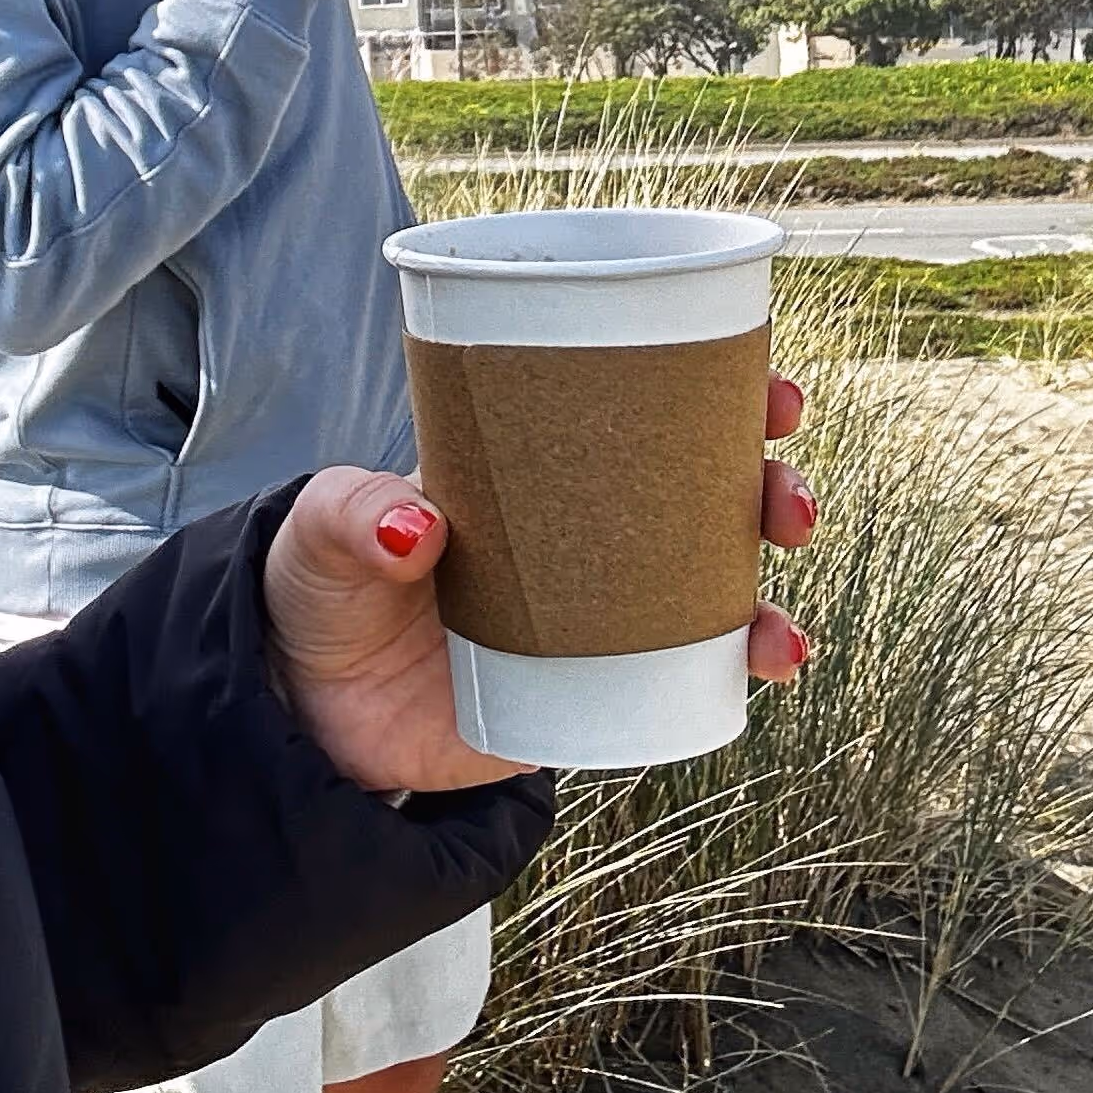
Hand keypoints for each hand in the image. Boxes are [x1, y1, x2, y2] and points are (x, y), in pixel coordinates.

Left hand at [263, 379, 814, 790]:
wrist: (305, 707)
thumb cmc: (322, 585)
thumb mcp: (321, 527)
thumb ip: (354, 513)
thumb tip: (417, 530)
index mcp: (536, 464)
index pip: (641, 409)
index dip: (721, 390)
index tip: (772, 385)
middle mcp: (583, 532)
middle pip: (704, 495)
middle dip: (769, 488)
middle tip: (786, 500)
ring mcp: (593, 615)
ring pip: (712, 592)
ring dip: (769, 599)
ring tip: (781, 629)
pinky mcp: (585, 692)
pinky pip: (679, 683)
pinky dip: (733, 674)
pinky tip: (763, 673)